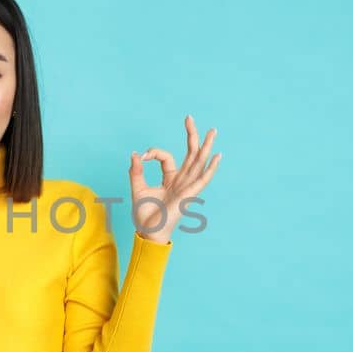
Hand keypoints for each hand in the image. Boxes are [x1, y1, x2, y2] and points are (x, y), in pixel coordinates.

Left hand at [128, 115, 221, 243]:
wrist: (148, 233)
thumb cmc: (145, 216)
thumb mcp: (138, 189)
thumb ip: (136, 172)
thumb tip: (135, 154)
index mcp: (170, 179)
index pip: (167, 157)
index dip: (154, 152)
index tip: (142, 156)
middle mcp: (181, 181)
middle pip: (190, 154)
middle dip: (191, 135)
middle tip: (189, 117)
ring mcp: (186, 187)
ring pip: (198, 162)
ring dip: (205, 146)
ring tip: (213, 130)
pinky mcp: (188, 195)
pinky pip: (202, 180)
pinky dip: (211, 168)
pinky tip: (217, 156)